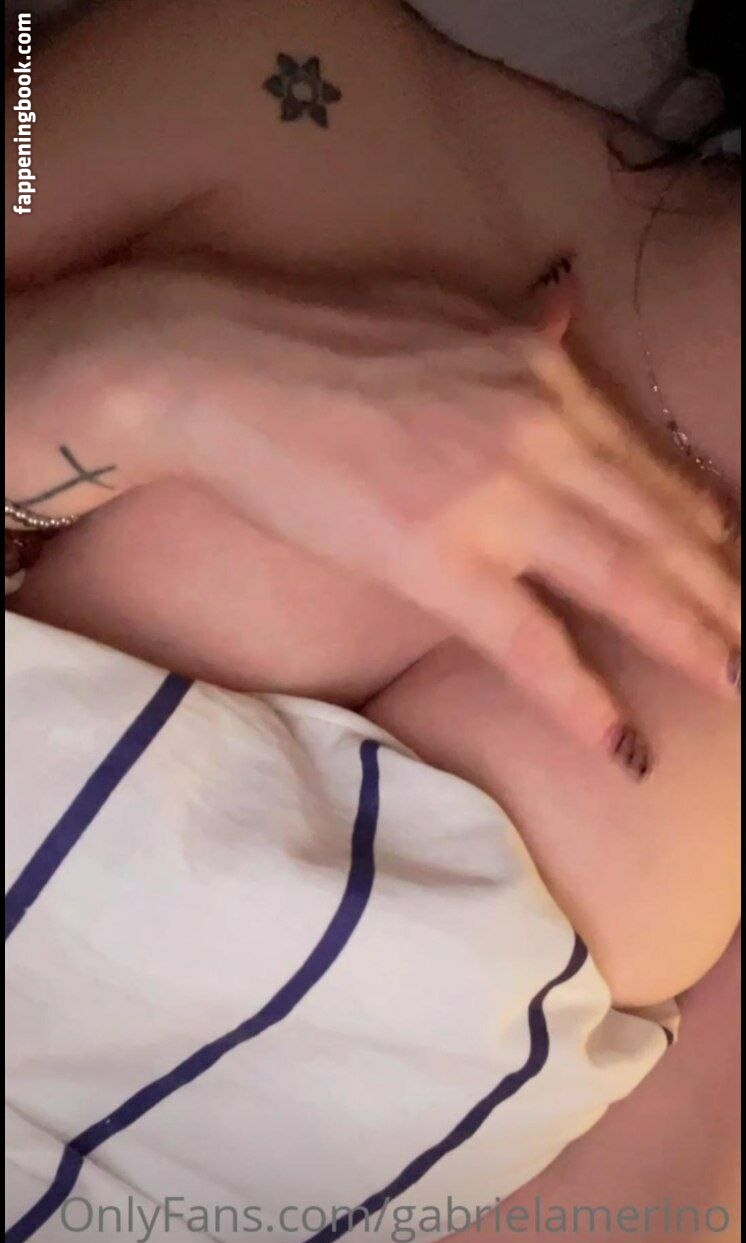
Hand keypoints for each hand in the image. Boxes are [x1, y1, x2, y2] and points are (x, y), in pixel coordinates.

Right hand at [7, 264, 739, 751]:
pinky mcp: (434, 556)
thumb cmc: (317, 334)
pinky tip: (622, 746)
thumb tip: (564, 304)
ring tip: (738, 688)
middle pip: (663, 528)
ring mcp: (493, 494)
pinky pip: (529, 640)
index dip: (707, 529)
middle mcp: (540, 427)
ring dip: (692, 642)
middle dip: (725, 596)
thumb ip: (517, 319)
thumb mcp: (441, 308)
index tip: (736, 569)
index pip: (654, 467)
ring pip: (624, 581)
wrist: (217, 363)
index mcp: (544, 367)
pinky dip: (582, 699)